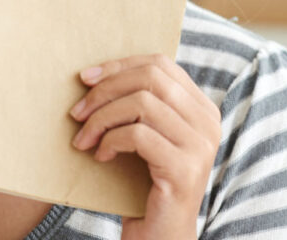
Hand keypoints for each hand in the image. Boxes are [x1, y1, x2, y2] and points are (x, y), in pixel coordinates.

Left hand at [69, 54, 221, 239]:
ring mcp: (200, 146)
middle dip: (106, 89)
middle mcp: (208, 122)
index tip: (85, 78)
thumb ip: (138, 104)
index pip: (160, 64)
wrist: (160, 236)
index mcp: (202, 108)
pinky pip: (138, 135)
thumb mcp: (146, 136)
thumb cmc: (145, 184)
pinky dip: (111, 141)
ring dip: (102, 117)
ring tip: (84, 138)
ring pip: (142, 103)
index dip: (119, 65)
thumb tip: (93, 74)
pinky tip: (101, 157)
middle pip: (151, 78)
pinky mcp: (184, 169)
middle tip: (77, 112)